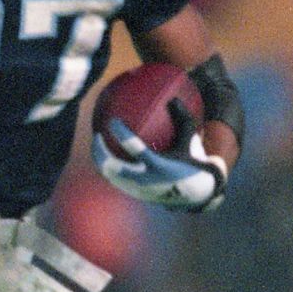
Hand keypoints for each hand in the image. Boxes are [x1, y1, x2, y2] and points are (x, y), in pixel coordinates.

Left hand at [92, 99, 227, 212]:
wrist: (196, 193)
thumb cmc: (192, 159)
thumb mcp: (190, 138)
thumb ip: (182, 117)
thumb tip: (173, 98)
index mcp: (160, 165)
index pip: (135, 149)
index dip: (122, 134)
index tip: (112, 121)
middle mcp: (147, 180)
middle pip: (113, 166)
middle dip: (100, 151)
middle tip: (97, 135)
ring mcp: (138, 189)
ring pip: (110, 175)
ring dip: (100, 159)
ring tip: (97, 143)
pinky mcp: (135, 193)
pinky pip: (114, 179)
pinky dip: (106, 166)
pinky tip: (103, 153)